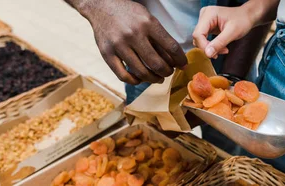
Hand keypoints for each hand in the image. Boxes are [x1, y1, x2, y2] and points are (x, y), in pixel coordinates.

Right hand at [70, 0, 186, 84]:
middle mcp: (134, 34)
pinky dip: (134, 81)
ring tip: (158, 78)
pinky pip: (123, 75)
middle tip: (168, 73)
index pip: (171, 46)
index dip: (180, 59)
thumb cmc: (128, 13)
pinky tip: (140, 79)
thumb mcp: (148, 18)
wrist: (102, 6)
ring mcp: (119, 45)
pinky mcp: (106, 53)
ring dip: (153, 79)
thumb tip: (174, 59)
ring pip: (141, 72)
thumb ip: (159, 37)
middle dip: (167, 72)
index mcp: (148, 23)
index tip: (183, 65)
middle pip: (156, 63)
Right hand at [192, 6, 254, 58]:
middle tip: (222, 51)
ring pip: (200, 39)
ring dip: (210, 48)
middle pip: (198, 37)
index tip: (214, 55)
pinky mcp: (207, 26)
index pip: (198, 34)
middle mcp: (204, 16)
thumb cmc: (242, 20)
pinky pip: (204, 39)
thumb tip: (207, 54)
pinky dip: (212, 45)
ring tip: (224, 49)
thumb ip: (219, 43)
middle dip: (209, 48)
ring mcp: (205, 21)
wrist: (247, 16)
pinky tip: (221, 46)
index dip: (204, 46)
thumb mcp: (232, 32)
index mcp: (209, 14)